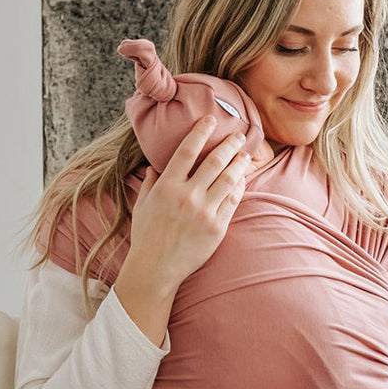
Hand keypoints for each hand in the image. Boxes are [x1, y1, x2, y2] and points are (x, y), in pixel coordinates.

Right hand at [115, 118, 250, 342]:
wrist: (156, 269)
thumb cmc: (146, 236)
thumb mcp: (142, 205)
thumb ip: (151, 183)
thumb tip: (155, 166)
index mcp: (167, 186)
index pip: (188, 150)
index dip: (201, 131)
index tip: (211, 119)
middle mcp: (187, 196)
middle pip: (215, 161)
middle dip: (230, 144)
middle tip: (240, 135)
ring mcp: (204, 212)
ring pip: (229, 179)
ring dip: (239, 164)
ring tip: (245, 155)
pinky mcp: (217, 227)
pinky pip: (233, 201)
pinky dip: (238, 188)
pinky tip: (241, 181)